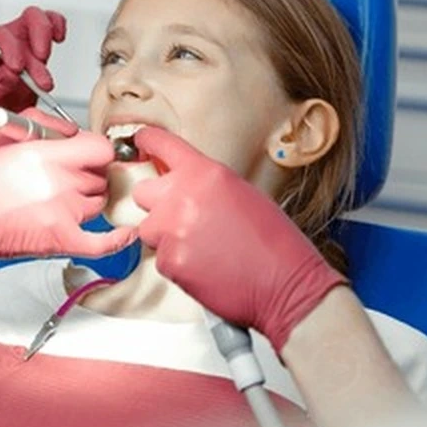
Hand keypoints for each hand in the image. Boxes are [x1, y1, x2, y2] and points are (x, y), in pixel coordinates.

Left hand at [0, 7, 66, 165]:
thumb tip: (17, 72)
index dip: (10, 48)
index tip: (16, 68)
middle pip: (26, 19)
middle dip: (38, 36)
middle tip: (40, 58)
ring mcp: (18, 44)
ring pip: (40, 23)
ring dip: (46, 46)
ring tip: (43, 77)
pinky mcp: (33, 54)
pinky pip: (50, 29)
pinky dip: (57, 31)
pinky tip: (58, 39)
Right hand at [0, 126, 135, 306]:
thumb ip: (40, 125)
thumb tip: (67, 130)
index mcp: (44, 155)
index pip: (100, 148)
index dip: (94, 147)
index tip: (86, 151)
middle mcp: (59, 184)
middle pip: (100, 174)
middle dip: (87, 171)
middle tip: (67, 173)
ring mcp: (62, 215)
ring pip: (99, 201)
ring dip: (88, 197)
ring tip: (64, 197)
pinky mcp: (59, 242)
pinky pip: (104, 244)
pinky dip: (118, 239)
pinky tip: (125, 232)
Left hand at [131, 127, 346, 352]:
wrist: (286, 284)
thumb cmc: (274, 241)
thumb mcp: (241, 193)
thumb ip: (204, 183)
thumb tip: (182, 180)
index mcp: (204, 173)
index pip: (161, 144)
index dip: (147, 142)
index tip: (140, 142)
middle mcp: (182, 196)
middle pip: (142, 192)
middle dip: (157, 204)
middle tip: (182, 219)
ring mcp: (172, 230)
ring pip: (148, 228)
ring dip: (164, 236)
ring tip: (199, 247)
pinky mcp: (170, 261)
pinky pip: (160, 257)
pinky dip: (176, 263)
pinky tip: (203, 266)